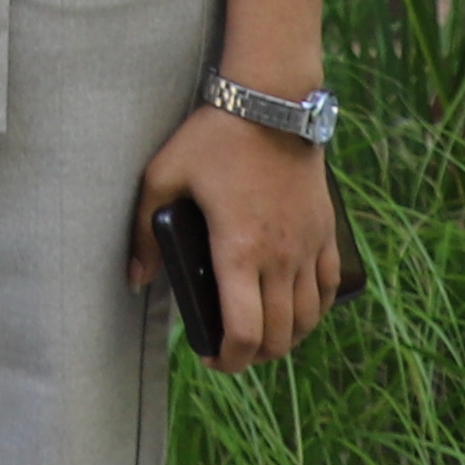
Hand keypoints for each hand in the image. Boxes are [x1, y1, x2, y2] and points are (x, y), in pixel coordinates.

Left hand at [133, 100, 346, 368]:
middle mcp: (280, 257)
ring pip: (308, 319)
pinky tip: (295, 312)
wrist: (270, 105)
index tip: (212, 359)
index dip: (230, 358)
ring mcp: (308, 247)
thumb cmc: (213, 140)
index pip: (244, 330)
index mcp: (238, 250)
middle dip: (254, 356)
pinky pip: (328, 289)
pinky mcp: (326, 233)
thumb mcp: (163, 176)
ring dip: (286, 340)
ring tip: (260, 338)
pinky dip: (314, 312)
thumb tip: (135, 278)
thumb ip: (144, 231)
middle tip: (230, 352)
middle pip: (279, 336)